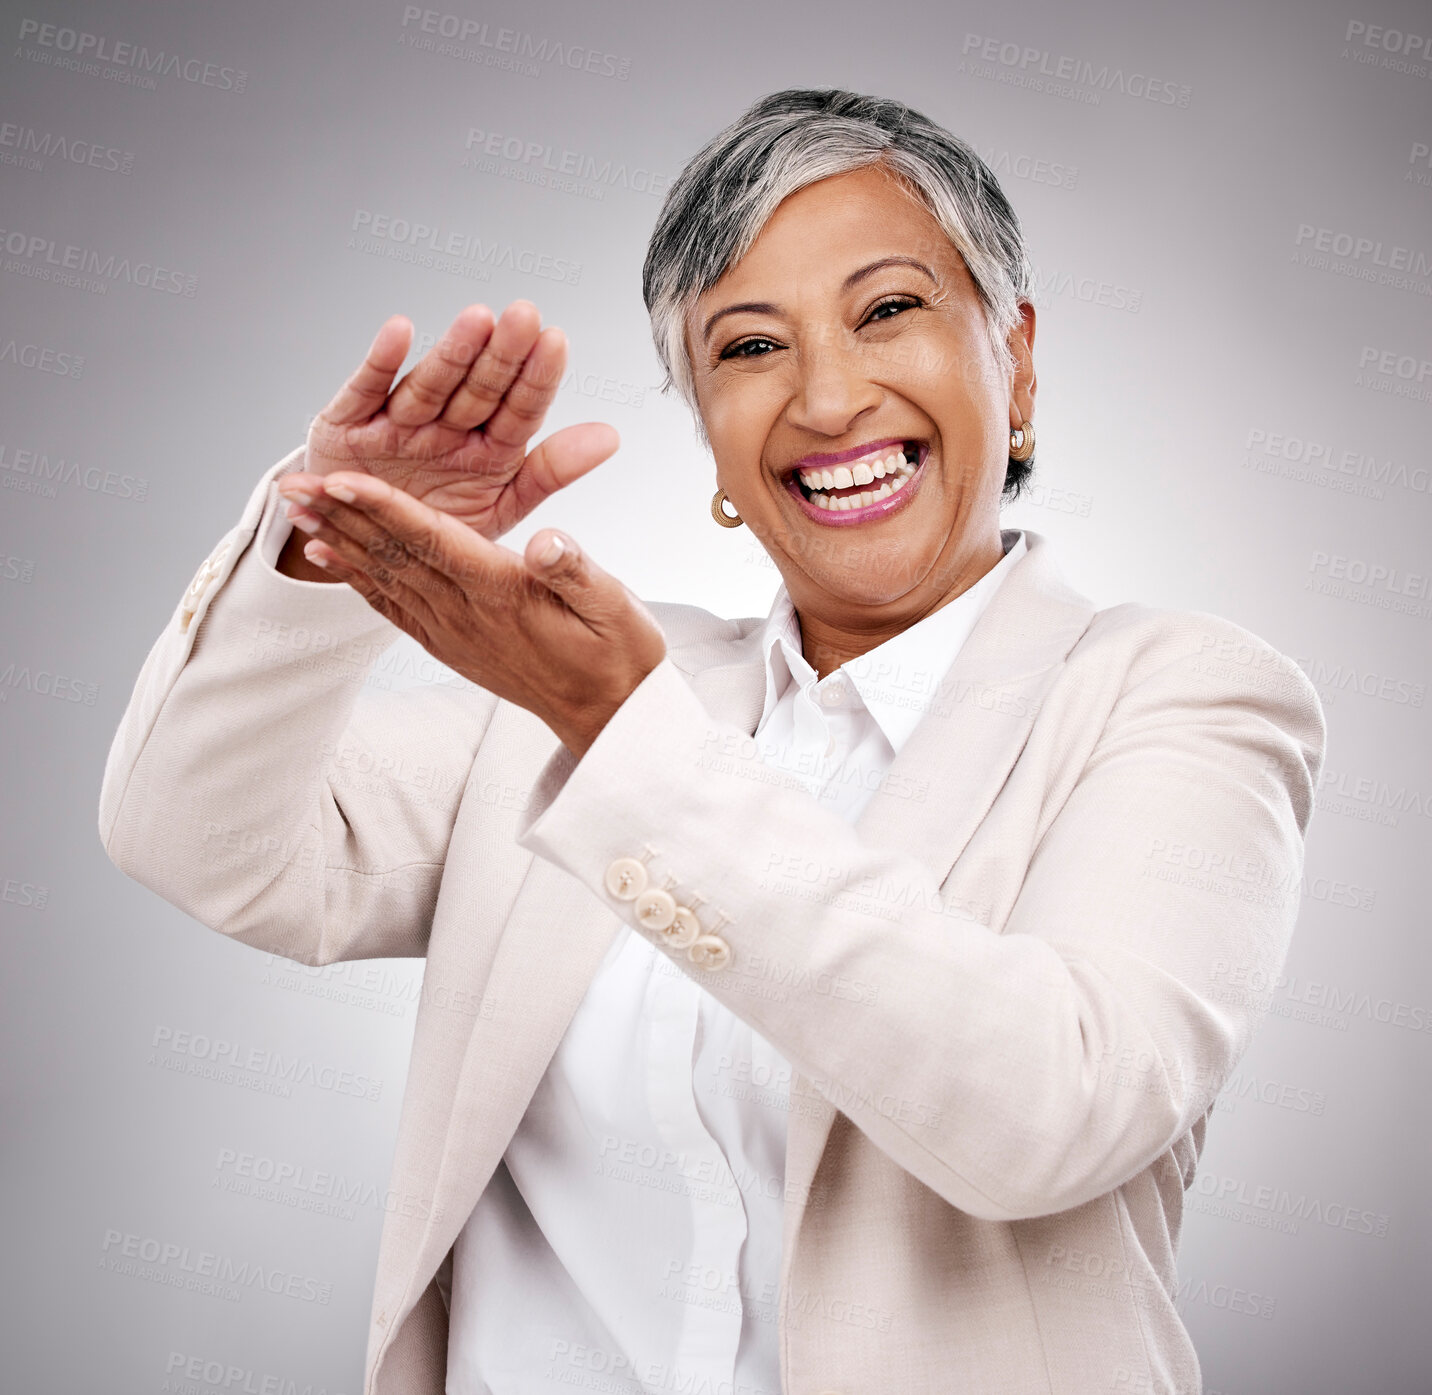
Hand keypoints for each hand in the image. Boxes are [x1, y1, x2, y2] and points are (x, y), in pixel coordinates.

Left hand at [278, 470, 667, 757]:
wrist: (609, 715)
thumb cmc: (618, 653)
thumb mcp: (617, 606)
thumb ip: (577, 571)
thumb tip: (547, 540)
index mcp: (503, 594)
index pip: (433, 542)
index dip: (386, 508)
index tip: (343, 480)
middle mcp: (467, 614)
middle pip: (393, 555)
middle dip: (340, 514)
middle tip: (291, 483)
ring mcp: (453, 633)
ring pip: (384, 576)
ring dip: (337, 539)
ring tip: (295, 508)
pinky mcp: (450, 644)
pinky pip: (392, 606)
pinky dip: (356, 578)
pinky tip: (328, 556)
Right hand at [290, 301, 617, 541]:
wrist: (364, 548)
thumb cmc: (434, 525)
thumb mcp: (500, 506)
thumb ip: (550, 471)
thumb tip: (611, 436)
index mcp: (487, 448)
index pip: (519, 409)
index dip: (536, 378)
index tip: (556, 343)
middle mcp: (446, 428)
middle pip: (478, 388)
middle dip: (501, 355)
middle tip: (524, 316)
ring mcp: (398, 423)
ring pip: (429, 386)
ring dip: (451, 354)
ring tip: (476, 321)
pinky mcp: (349, 426)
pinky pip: (366, 392)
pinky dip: (380, 363)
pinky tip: (399, 331)